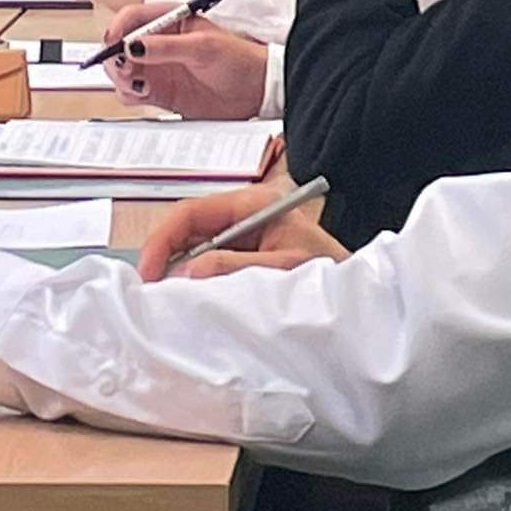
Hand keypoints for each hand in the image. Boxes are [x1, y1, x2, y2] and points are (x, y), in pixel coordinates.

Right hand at [101, 5, 267, 117]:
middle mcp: (160, 42)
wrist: (256, 91)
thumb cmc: (239, 59)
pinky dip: (129, 94)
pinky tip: (142, 94)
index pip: (133, 17)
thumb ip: (166, 47)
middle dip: (115, 56)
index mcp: (171, 20)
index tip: (113, 43)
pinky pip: (132, 92)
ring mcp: (158, 68)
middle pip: (121, 45)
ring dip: (120, 77)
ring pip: (122, 70)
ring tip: (136, 84)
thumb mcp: (203, 47)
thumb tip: (133, 44)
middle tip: (124, 68)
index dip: (118, 28)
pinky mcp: (161, 92)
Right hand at [137, 180, 349, 282]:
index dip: (164, 239)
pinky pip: (212, 270)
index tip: (148, 272)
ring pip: (197, 252)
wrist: (361, 296)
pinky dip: (198, 287)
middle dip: (166, 258)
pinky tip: (194, 305)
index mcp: (253, 205)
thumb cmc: (332, 272)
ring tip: (168, 302)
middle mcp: (245, 218)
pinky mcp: (248, 262)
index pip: (193, 212)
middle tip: (152, 293)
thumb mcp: (283, 269)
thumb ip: (236, 268)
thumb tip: (188, 270)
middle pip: (189, 231)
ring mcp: (245, 240)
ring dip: (181, 275)